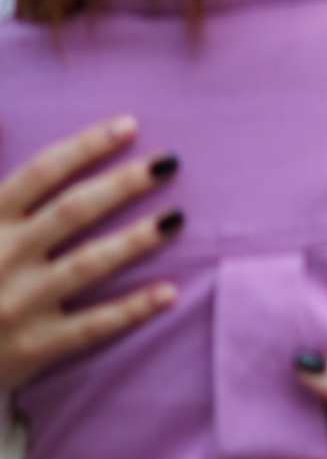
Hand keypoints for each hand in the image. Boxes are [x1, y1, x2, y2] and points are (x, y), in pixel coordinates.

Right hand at [0, 116, 182, 394]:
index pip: (41, 172)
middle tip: (169, 162)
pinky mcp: (35, 346)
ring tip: (176, 219)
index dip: (86, 145)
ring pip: (88, 264)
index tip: (129, 125)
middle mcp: (3, 255)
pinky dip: (132, 309)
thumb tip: (1, 113)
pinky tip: (169, 292)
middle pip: (73, 211)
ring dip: (135, 240)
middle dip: (123, 184)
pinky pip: (92, 326)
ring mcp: (20, 303)